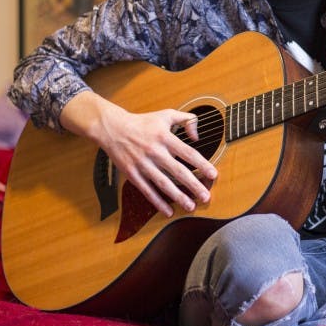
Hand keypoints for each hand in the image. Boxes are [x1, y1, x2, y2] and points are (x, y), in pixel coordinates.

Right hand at [61, 92, 217, 217]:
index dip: (202, 164)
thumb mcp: (166, 114)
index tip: (213, 175)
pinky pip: (147, 190)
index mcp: (165, 137)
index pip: (188, 153)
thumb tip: (197, 136)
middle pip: (178, 171)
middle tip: (206, 197)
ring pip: (163, 183)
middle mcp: (155, 151)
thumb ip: (186, 119)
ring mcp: (143, 164)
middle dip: (193, 185)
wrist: (113, 128)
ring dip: (178, 197)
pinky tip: (168, 211)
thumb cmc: (143, 122)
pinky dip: (157, 202)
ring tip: (191, 206)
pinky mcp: (132, 174)